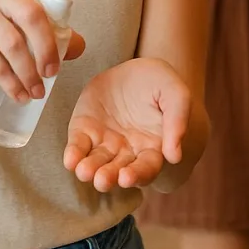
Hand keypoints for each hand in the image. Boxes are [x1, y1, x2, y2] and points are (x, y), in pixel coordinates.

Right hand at [0, 0, 87, 101]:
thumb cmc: (1, 35)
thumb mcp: (29, 28)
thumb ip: (57, 32)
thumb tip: (78, 46)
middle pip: (32, 12)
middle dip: (47, 48)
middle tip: (53, 72)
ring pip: (13, 42)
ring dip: (29, 73)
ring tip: (37, 90)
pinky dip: (11, 83)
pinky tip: (20, 94)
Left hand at [65, 58, 191, 191]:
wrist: (135, 68)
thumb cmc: (160, 83)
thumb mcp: (175, 94)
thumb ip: (177, 121)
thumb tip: (174, 156)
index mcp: (152, 148)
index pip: (146, 168)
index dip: (137, 175)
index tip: (128, 177)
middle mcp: (127, 151)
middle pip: (118, 171)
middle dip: (109, 177)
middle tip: (102, 180)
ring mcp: (104, 142)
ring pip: (95, 163)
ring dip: (89, 170)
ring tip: (84, 172)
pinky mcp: (84, 130)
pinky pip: (78, 145)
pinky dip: (73, 154)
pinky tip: (71, 160)